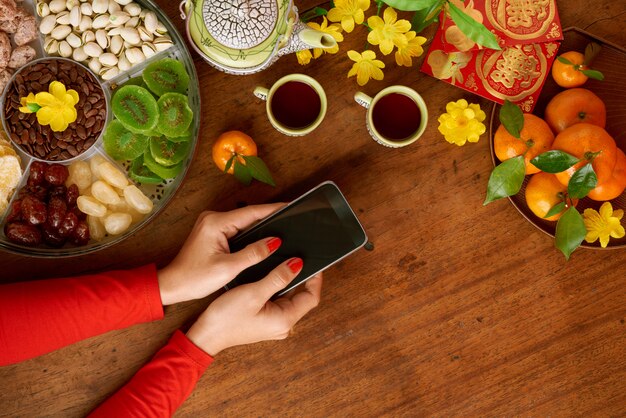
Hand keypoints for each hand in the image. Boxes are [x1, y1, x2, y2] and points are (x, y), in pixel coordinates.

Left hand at [157, 203, 284, 304]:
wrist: (172, 285)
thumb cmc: (194, 278)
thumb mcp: (228, 268)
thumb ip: (254, 253)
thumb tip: (275, 242)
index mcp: (216, 223)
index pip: (252, 212)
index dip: (273, 209)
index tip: (291, 206)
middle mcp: (213, 218)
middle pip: (249, 214)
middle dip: (269, 217)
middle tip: (291, 218)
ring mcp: (212, 224)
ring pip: (243, 222)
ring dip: (260, 225)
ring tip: (281, 227)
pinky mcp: (213, 231)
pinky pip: (237, 228)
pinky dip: (250, 232)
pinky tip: (262, 236)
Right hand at [186, 258, 322, 355]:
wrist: (206, 335)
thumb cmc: (226, 317)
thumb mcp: (254, 293)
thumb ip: (278, 278)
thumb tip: (297, 264)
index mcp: (285, 320)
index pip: (312, 297)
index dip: (315, 278)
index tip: (314, 261)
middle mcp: (283, 325)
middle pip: (302, 297)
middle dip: (300, 278)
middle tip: (296, 257)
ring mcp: (274, 324)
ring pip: (288, 298)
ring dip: (286, 282)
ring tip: (281, 264)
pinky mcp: (265, 321)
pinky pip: (277, 301)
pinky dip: (275, 288)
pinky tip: (268, 276)